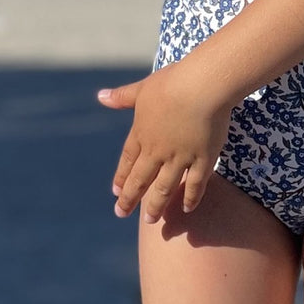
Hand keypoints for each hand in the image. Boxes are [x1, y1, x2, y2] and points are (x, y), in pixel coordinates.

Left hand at [97, 63, 231, 223]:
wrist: (200, 87)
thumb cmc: (172, 83)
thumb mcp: (143, 89)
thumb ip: (123, 97)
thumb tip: (101, 96)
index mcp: (142, 133)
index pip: (128, 159)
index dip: (122, 176)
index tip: (116, 191)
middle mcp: (157, 150)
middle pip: (141, 179)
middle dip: (130, 198)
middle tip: (122, 213)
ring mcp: (180, 157)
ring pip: (164, 188)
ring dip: (156, 205)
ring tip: (151, 220)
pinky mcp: (203, 159)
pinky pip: (195, 184)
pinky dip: (191, 197)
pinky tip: (187, 208)